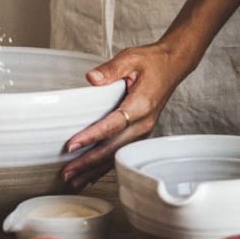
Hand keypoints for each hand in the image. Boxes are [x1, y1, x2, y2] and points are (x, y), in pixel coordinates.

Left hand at [61, 42, 191, 189]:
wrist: (173, 66)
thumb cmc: (151, 62)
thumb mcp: (131, 58)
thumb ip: (110, 69)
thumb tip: (91, 79)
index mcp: (141, 105)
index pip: (112, 125)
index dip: (91, 137)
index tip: (72, 146)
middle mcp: (144, 123)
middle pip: (113, 148)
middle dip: (88, 163)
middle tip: (66, 172)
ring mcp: (143, 131)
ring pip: (116, 155)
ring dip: (94, 170)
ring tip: (73, 181)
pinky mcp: (140, 133)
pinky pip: (121, 153)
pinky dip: (105, 167)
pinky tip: (90, 176)